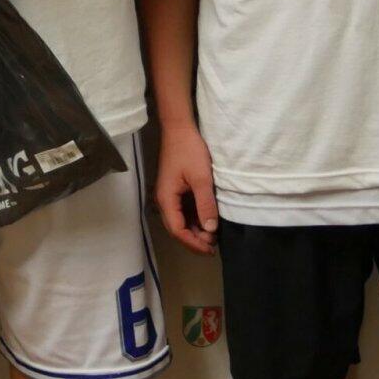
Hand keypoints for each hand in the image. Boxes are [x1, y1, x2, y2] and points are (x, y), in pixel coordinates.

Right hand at [154, 123, 218, 255]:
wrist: (180, 129)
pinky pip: (183, 211)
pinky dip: (195, 219)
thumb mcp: (201, 178)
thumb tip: (210, 230)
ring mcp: (169, 195)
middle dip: (194, 240)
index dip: (193, 243)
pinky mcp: (175, 190)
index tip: (210, 250)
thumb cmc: (189, 151)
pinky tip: (207, 221)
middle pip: (177, 228)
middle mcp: (164, 201)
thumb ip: (205, 204)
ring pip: (180, 221)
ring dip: (195, 230)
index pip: (177, 230)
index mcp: (166, 199)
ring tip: (213, 236)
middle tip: (214, 246)